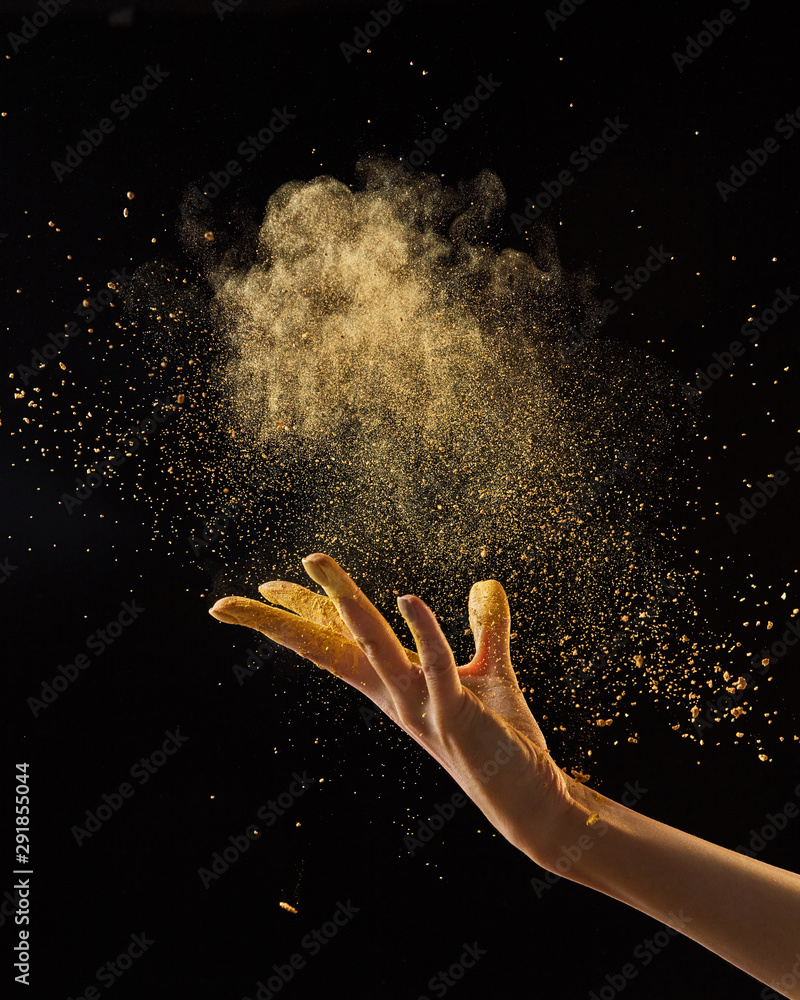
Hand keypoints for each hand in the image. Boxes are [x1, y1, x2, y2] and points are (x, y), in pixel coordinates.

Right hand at [209, 553, 584, 868]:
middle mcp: (394, 696)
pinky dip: (423, 631)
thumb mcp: (491, 674)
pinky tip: (408, 598)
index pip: (336, 642)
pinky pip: (435, 668)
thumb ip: (486, 630)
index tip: (266, 586)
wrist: (528, 798)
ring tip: (316, 562)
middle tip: (237, 597)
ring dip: (347, 604)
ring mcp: (419, 708)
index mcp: (392, 685)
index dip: (301, 614)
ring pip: (373, 650)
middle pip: (329, 650)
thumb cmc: (501, 738)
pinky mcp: (454, 716)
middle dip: (283, 621)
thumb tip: (487, 585)